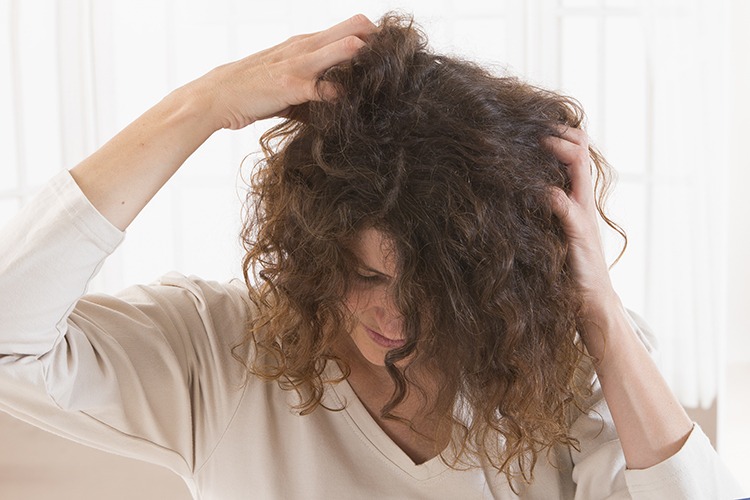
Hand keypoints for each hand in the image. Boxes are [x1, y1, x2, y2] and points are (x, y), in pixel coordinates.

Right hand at [181, 14, 376, 130]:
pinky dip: (338, 93)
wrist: (217, 96)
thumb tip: (341, 101)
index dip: (373, 37)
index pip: (349, 28)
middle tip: (399, 52)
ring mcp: (298, 65)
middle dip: (378, 40)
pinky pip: (321, 87)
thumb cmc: (254, 90)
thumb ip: (316, 86)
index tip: (393, 51)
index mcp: (306, 43)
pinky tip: (349, 99)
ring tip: (383, 63)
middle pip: (352, 29)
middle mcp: (305, 47)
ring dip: (363, 56)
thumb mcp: (289, 81)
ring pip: (339, 49)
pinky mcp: (290, 86)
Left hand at [542, 127, 617, 318]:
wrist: (589, 301)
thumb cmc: (566, 266)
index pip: (574, 153)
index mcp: (575, 197)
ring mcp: (583, 215)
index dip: (557, 135)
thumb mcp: (550, 231)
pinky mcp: (579, 234)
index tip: (528, 127)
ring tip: (537, 140)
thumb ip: (541, 211)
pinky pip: (568, 207)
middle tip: (531, 125)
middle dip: (559, 133)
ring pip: (579, 169)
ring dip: (560, 151)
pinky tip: (537, 188)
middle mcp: (582, 200)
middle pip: (580, 151)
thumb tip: (510, 192)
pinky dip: (553, 194)